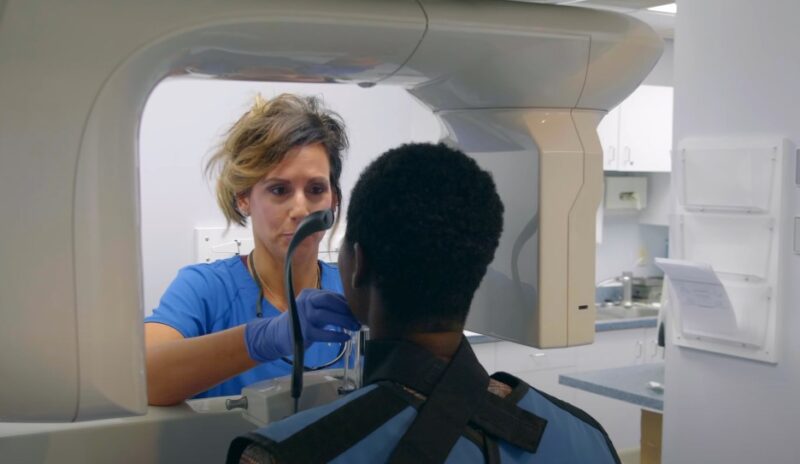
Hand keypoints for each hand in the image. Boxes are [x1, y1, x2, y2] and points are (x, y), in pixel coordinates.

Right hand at [244, 289, 360, 362]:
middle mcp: (305, 301)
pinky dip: (336, 335)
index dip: (346, 303)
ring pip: (326, 316)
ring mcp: (303, 316)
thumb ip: (328, 307)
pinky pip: (323, 333)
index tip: (358, 311)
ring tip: (355, 328)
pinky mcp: (303, 332)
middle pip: (329, 301)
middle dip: (346, 310)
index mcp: (309, 294)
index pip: (331, 295)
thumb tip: (352, 309)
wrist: (276, 335)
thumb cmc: (301, 321)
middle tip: (359, 319)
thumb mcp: (313, 309)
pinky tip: (345, 338)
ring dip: (344, 321)